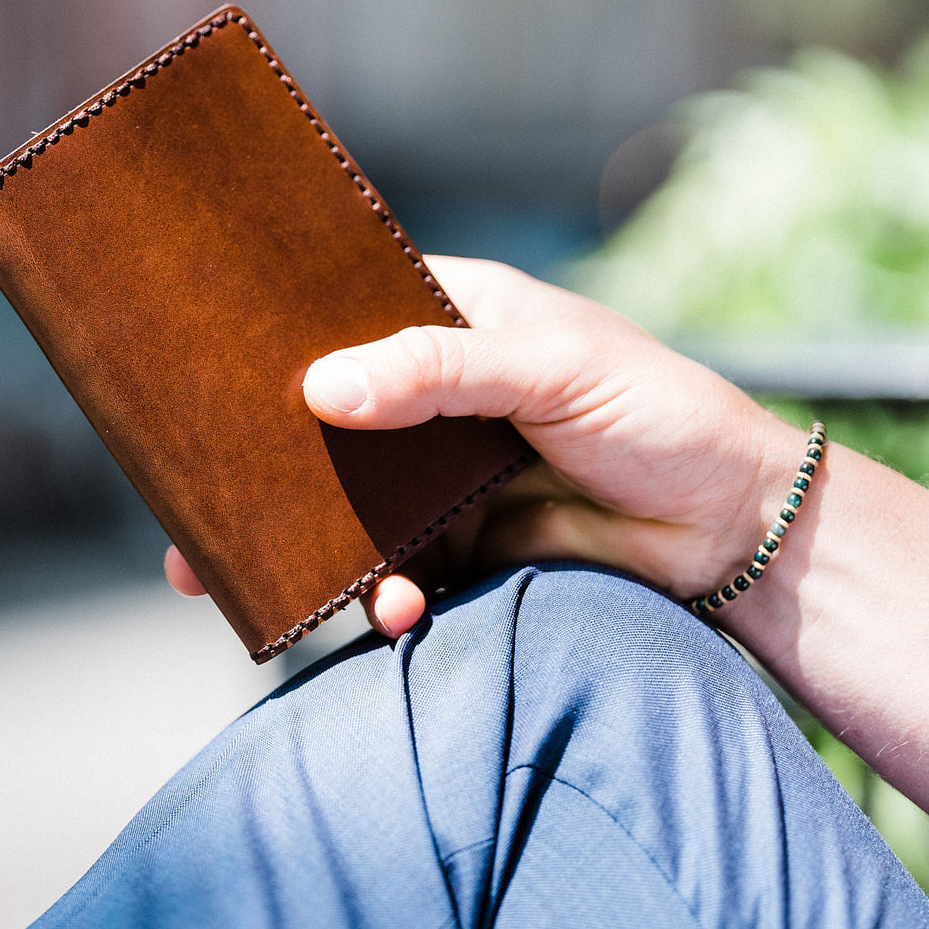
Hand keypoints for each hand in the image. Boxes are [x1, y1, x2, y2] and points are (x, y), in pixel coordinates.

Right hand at [166, 255, 804, 636]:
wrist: (736, 532)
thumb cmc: (660, 414)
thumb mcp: (551, 369)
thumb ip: (441, 371)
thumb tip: (323, 387)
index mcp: (454, 317)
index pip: (343, 316)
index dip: (276, 346)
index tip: (206, 380)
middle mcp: (435, 392)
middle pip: (325, 424)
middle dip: (265, 473)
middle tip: (193, 518)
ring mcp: (443, 473)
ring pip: (349, 507)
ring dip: (312, 550)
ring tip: (271, 585)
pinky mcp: (463, 542)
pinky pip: (396, 569)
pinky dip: (383, 595)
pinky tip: (396, 613)